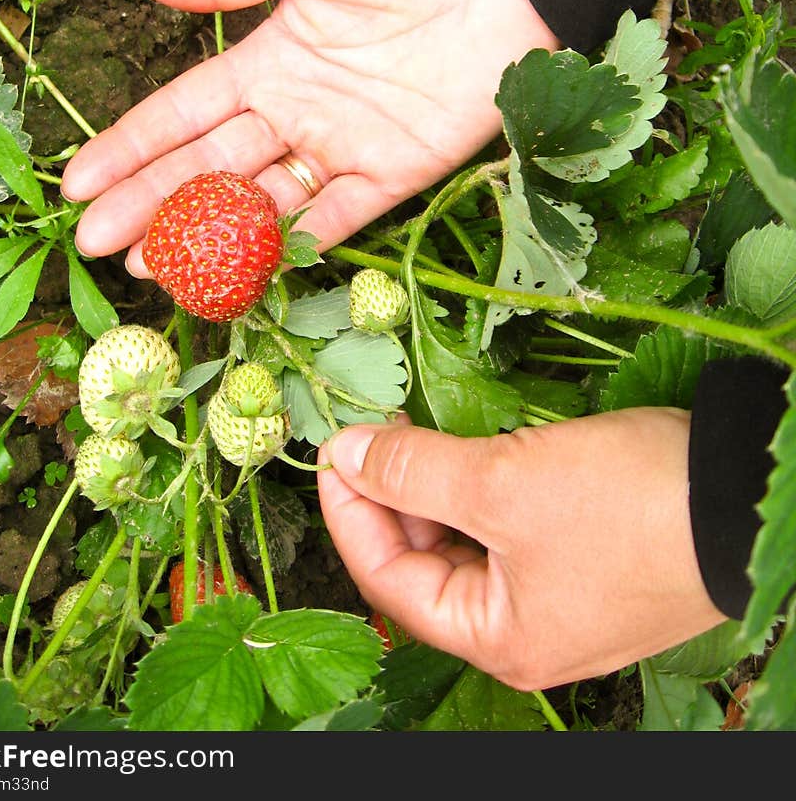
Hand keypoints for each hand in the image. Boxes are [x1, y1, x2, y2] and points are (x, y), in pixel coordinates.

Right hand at [61, 0, 557, 272]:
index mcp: (270, 58)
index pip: (183, 113)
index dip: (130, 147)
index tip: (77, 182)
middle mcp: (298, 111)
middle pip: (210, 168)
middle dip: (151, 204)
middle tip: (97, 244)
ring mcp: (343, 148)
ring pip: (261, 204)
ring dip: (207, 236)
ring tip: (150, 268)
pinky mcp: (395, 175)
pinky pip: (334, 221)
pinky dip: (291, 249)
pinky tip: (240, 275)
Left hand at [318, 409, 725, 689]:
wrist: (740, 493)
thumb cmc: (625, 506)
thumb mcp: (503, 481)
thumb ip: (415, 470)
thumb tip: (345, 454)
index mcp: (499, 639)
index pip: (390, 581)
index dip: (351, 512)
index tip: (333, 452)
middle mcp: (527, 632)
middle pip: (427, 564)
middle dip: (394, 496)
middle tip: (374, 432)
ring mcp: (561, 598)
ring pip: (469, 543)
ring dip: (436, 489)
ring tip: (415, 432)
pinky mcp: (587, 561)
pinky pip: (510, 531)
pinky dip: (481, 491)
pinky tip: (470, 450)